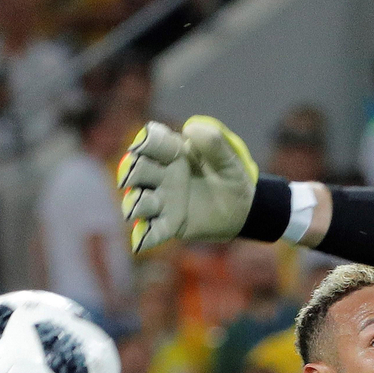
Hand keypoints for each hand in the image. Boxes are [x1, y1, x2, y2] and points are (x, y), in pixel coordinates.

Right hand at [118, 117, 256, 253]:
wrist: (242, 208)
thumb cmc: (230, 177)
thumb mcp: (229, 159)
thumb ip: (214, 142)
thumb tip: (191, 128)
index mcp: (171, 153)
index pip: (152, 144)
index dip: (147, 143)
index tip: (145, 144)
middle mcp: (160, 175)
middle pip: (138, 171)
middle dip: (133, 171)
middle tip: (131, 174)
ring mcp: (161, 201)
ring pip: (140, 201)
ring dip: (136, 203)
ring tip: (135, 208)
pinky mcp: (168, 224)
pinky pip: (152, 231)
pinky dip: (144, 237)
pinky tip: (139, 244)